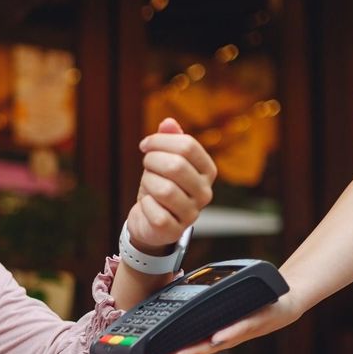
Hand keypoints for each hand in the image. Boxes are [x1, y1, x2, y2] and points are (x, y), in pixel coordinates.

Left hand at [127, 118, 215, 249]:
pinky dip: (145, 205)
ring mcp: (192, 213)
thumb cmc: (160, 185)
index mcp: (207, 171)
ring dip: (147, 183)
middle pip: (176, 165)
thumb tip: (168, 123)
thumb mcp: (164, 160)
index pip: (188, 146)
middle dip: (152, 160)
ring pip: (165, 190)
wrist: (151, 221)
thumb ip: (169, 140)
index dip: (160, 141)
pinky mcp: (174, 230)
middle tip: (146, 164)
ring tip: (147, 184)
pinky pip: (156, 213)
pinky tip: (147, 205)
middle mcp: (205, 193)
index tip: (145, 145)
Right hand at [167, 290, 304, 353]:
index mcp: (216, 332)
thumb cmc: (254, 306)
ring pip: (215, 343)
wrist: (287, 303)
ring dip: (197, 350)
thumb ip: (206, 306)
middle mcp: (226, 336)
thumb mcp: (226, 306)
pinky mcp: (257, 321)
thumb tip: (180, 296)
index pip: (188, 344)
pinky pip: (241, 327)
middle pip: (197, 348)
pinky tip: (216, 338)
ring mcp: (240, 330)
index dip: (168, 352)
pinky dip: (228, 334)